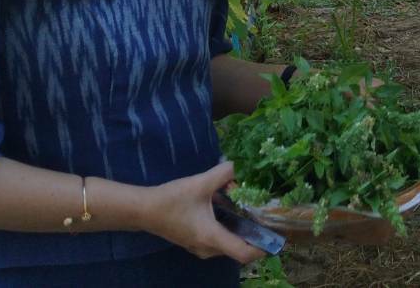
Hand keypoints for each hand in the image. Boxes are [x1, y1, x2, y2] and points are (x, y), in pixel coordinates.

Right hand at [143, 160, 262, 265]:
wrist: (144, 210)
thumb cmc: (172, 200)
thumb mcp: (200, 183)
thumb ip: (223, 173)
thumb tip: (239, 166)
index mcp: (212, 238)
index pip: (244, 254)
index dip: (262, 248)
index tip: (276, 236)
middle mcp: (208, 248)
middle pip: (238, 249)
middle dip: (253, 234)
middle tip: (264, 214)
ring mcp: (200, 247)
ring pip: (228, 244)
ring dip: (239, 230)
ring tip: (248, 208)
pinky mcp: (194, 241)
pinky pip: (218, 240)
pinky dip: (228, 228)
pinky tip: (228, 209)